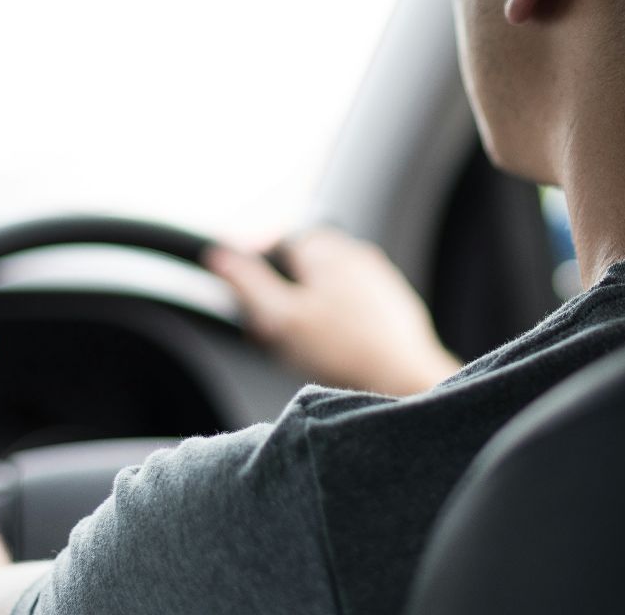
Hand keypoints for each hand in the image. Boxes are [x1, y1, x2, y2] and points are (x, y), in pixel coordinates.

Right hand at [206, 228, 460, 396]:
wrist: (404, 380)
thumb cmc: (344, 351)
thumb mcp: (280, 318)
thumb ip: (246, 283)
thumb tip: (219, 255)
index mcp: (325, 248)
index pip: (276, 244)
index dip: (256, 273)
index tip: (252, 305)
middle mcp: (355, 253)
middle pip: (302, 267)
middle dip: (283, 295)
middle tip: (274, 332)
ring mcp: (377, 277)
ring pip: (327, 287)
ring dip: (309, 310)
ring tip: (304, 346)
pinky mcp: (392, 303)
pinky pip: (352, 306)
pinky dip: (336, 322)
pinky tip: (334, 351)